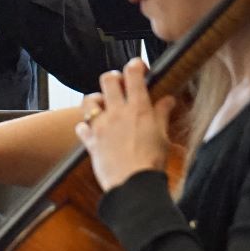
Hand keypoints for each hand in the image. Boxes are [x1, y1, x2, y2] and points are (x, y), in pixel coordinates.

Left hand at [75, 58, 174, 191]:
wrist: (133, 184)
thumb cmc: (152, 162)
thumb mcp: (163, 136)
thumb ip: (162, 114)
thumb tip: (168, 100)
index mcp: (139, 109)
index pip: (133, 76)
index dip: (135, 65)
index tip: (137, 65)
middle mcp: (117, 113)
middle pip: (107, 80)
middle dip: (112, 78)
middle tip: (118, 84)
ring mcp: (101, 126)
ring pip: (88, 100)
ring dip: (95, 100)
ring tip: (102, 105)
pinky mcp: (90, 141)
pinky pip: (81, 127)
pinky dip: (85, 126)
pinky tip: (92, 130)